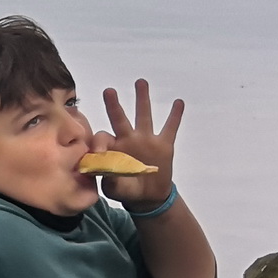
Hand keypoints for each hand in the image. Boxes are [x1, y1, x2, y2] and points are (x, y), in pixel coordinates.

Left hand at [95, 79, 185, 209]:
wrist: (147, 196)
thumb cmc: (125, 189)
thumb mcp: (113, 188)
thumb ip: (108, 178)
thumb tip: (100, 170)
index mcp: (112, 148)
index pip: (103, 138)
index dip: (100, 143)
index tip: (99, 151)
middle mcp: (127, 139)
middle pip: (119, 118)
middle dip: (114, 105)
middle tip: (108, 91)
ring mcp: (146, 139)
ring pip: (143, 115)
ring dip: (142, 99)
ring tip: (140, 82)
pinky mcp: (163, 144)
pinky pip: (170, 127)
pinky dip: (175, 116)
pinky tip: (178, 102)